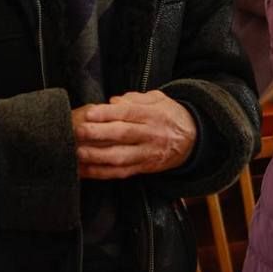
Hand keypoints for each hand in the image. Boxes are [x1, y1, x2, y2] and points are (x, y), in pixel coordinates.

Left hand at [72, 91, 196, 179]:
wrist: (193, 139)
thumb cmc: (170, 115)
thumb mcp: (158, 99)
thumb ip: (135, 98)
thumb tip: (113, 101)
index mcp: (153, 115)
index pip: (128, 113)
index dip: (108, 113)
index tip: (89, 113)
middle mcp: (150, 135)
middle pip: (122, 135)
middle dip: (98, 134)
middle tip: (78, 131)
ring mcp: (147, 154)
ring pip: (121, 157)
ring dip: (98, 157)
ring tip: (79, 153)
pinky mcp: (144, 168)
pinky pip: (121, 173)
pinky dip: (102, 173)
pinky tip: (86, 171)